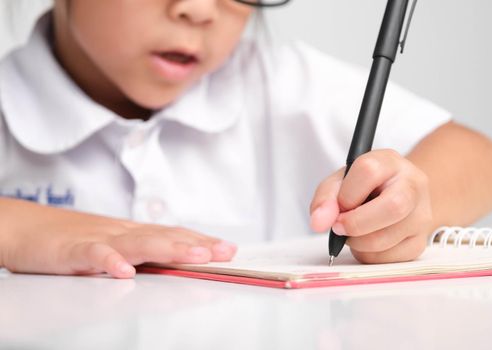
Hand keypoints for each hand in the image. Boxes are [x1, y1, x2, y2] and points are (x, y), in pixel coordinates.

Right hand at [0, 198, 235, 277]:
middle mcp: (121, 232)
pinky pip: (93, 255)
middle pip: (164, 237)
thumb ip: (139, 253)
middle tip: (225, 252)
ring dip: (169, 249)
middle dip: (197, 245)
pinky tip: (125, 271)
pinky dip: (109, 261)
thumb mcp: (112, 245)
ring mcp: (98, 239)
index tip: (228, 249)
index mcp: (132, 233)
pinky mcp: (72, 251)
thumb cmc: (69, 238)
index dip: (202, 241)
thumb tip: (172, 262)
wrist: (24, 227)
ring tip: (195, 256)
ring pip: (138, 243)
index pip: (173, 235)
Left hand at [309, 149, 432, 263]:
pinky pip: (389, 258)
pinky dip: (368, 255)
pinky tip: (366, 242)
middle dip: (356, 224)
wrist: (393, 196)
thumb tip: (319, 222)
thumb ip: (325, 198)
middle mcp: (412, 185)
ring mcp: (421, 214)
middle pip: (393, 207)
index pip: (369, 171)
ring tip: (352, 233)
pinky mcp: (420, 241)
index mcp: (389, 162)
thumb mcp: (340, 182)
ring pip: (388, 238)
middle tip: (339, 228)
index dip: (347, 195)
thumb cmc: (363, 188)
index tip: (337, 208)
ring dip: (358, 243)